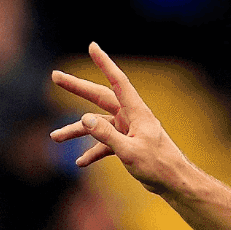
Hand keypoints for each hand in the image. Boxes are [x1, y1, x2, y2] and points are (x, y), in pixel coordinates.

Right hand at [49, 42, 191, 195]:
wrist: (175, 183)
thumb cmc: (158, 166)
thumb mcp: (129, 151)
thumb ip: (106, 135)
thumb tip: (84, 119)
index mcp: (136, 112)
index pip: (118, 81)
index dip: (104, 63)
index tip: (92, 46)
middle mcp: (131, 117)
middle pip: (100, 97)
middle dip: (77, 88)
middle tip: (55, 76)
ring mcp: (128, 130)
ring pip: (97, 124)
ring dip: (76, 130)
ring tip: (55, 137)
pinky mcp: (127, 144)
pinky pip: (104, 144)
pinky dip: (93, 151)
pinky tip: (80, 162)